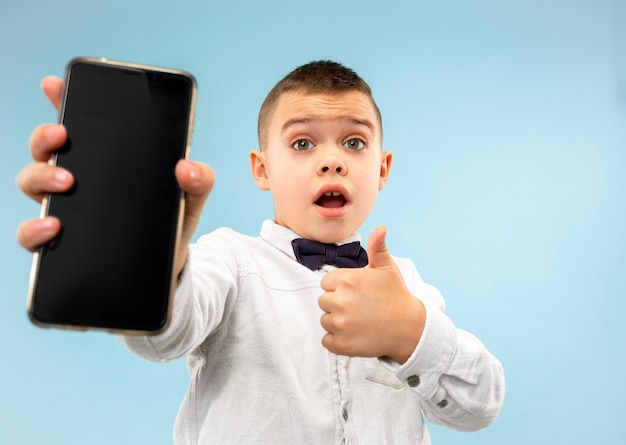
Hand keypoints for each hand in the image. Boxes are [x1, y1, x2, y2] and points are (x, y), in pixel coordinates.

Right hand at [16, 76, 214, 276]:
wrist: (166, 269)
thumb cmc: (170, 225)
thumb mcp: (188, 198)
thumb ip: (197, 180)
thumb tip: (187, 167)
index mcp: (105, 162)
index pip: (79, 126)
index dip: (63, 100)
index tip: (55, 84)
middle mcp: (78, 181)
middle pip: (45, 150)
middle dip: (45, 137)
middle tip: (62, 137)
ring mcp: (67, 210)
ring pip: (31, 183)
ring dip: (39, 177)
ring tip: (65, 182)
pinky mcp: (62, 244)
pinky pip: (32, 234)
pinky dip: (34, 229)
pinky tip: (53, 226)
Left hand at [318, 226, 425, 363]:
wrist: (409, 329)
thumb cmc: (396, 296)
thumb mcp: (387, 269)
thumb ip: (377, 247)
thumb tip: (381, 228)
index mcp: (347, 280)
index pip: (326, 283)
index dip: (340, 288)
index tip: (357, 293)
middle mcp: (340, 301)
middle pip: (323, 302)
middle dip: (338, 304)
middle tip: (359, 308)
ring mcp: (340, 325)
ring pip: (325, 321)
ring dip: (337, 322)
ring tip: (359, 321)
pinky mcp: (341, 345)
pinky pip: (326, 341)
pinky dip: (337, 340)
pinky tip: (355, 335)